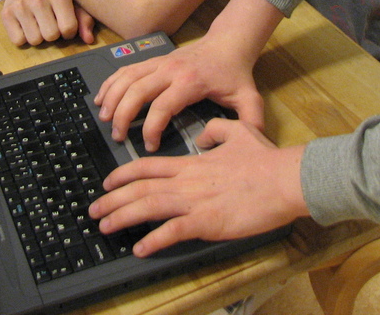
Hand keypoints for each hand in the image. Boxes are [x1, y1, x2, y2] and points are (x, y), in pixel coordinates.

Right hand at [0, 0, 95, 45]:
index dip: (69, 31)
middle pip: (51, 36)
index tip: (65, 23)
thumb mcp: (71, 1)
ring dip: (38, 36)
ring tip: (37, 21)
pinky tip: (26, 23)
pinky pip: (18, 41)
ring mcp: (19, 5)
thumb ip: (84, 19)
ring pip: (35, 41)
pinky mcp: (5, 14)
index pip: (69, 28)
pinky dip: (23, 37)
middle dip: (53, 34)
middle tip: (49, 21)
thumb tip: (89, 39)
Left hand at [89, 119, 307, 255]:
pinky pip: (173, 232)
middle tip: (94, 211)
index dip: (123, 174)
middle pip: (140, 188)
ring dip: (122, 218)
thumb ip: (215, 131)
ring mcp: (196, 202)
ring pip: (148, 207)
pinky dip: (153, 240)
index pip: (148, 166)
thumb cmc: (266, 159)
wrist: (285, 178)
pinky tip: (139, 248)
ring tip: (105, 227)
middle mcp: (187, 182)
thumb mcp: (238, 132)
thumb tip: (200, 138)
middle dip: (112, 200)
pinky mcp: (208, 222)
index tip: (108, 182)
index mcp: (192, 163)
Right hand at [94, 37, 264, 149]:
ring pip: (127, 77)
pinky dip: (111, 82)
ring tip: (105, 119)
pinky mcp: (153, 59)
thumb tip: (251, 142)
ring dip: (112, 98)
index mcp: (190, 82)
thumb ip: (251, 121)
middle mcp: (170, 70)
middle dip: (123, 116)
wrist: (228, 42)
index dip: (152, 129)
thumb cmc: (234, 73)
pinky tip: (102, 97)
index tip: (151, 146)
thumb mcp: (248, 98)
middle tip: (118, 137)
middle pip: (137, 91)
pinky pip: (126, 69)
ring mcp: (159, 62)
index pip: (162, 106)